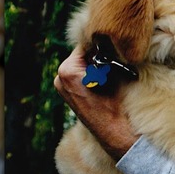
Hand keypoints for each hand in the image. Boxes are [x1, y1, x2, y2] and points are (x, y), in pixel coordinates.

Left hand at [54, 46, 139, 160]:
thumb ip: (104, 55)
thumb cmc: (114, 103)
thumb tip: (106, 43)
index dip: (100, 45)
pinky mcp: (67, 93)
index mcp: (67, 70)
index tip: (112, 46)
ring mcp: (61, 86)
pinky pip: (79, 75)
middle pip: (81, 55)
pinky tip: (102, 80)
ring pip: (80, 64)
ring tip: (107, 72)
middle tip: (112, 59)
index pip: (84, 45)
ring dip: (93, 64)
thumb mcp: (112, 73)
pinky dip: (90, 74)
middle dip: (95, 55)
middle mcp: (60, 77)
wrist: (113, 129)